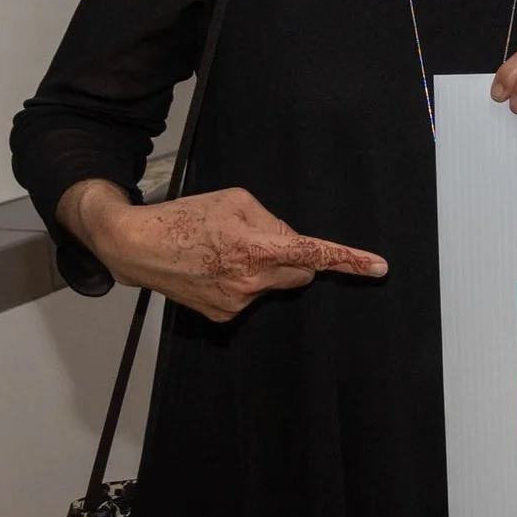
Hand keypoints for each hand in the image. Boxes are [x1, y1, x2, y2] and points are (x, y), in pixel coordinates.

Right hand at [68, 181, 385, 322]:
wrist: (137, 247)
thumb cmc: (186, 216)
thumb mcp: (236, 201)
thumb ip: (273, 221)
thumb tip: (291, 240)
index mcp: (259, 247)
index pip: (315, 254)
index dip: (351, 260)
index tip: (379, 267)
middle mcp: (253, 280)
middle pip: (300, 271)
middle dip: (293, 257)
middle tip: (260, 241)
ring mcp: (238, 302)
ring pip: (273, 284)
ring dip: (261, 269)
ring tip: (224, 253)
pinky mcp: (223, 315)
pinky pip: (250, 296)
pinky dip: (241, 283)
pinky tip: (213, 270)